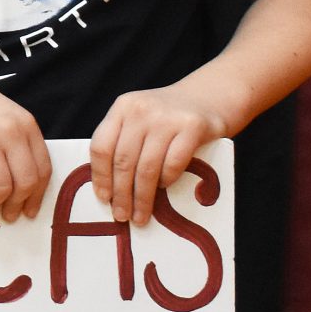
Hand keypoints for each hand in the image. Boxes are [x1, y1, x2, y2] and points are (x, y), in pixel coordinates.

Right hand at [0, 60, 49, 223]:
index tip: (30, 210)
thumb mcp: (4, 115)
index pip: (43, 169)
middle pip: (25, 182)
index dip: (38, 195)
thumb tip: (22, 187)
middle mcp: (10, 132)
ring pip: (1, 187)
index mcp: (26, 125)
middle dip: (17, 206)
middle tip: (9, 217)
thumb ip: (17, 142)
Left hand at [89, 84, 227, 226]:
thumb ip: (123, 141)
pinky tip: (163, 188)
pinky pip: (173, 163)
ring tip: (141, 215)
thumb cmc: (168, 117)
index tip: (103, 198)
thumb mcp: (139, 118)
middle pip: (123, 161)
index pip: (101, 146)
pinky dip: (166, 181)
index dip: (100, 176)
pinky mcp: (193, 127)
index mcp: (122, 107)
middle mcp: (141, 110)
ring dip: (142, 197)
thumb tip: (109, 189)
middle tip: (121, 215)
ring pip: (147, 167)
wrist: (210, 96)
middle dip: (121, 194)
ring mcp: (167, 118)